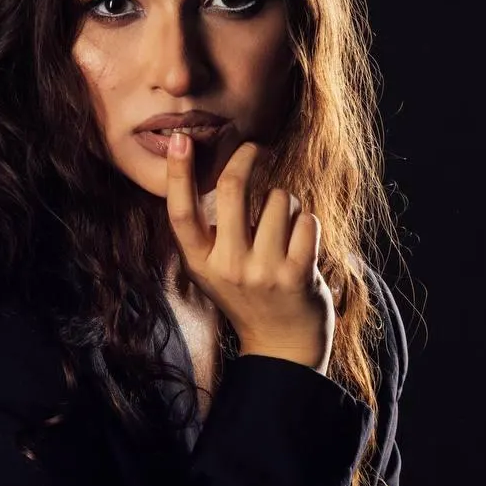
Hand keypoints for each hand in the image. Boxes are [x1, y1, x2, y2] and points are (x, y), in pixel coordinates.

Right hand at [165, 131, 335, 372]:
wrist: (282, 346)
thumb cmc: (248, 295)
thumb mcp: (214, 269)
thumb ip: (208, 230)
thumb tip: (210, 169)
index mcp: (200, 263)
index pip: (181, 212)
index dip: (178, 173)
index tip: (180, 139)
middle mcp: (227, 266)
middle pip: (233, 188)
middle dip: (248, 156)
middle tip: (256, 148)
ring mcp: (263, 271)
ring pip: (279, 199)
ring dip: (286, 205)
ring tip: (283, 233)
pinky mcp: (298, 275)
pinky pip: (306, 219)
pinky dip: (307, 225)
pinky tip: (300, 247)